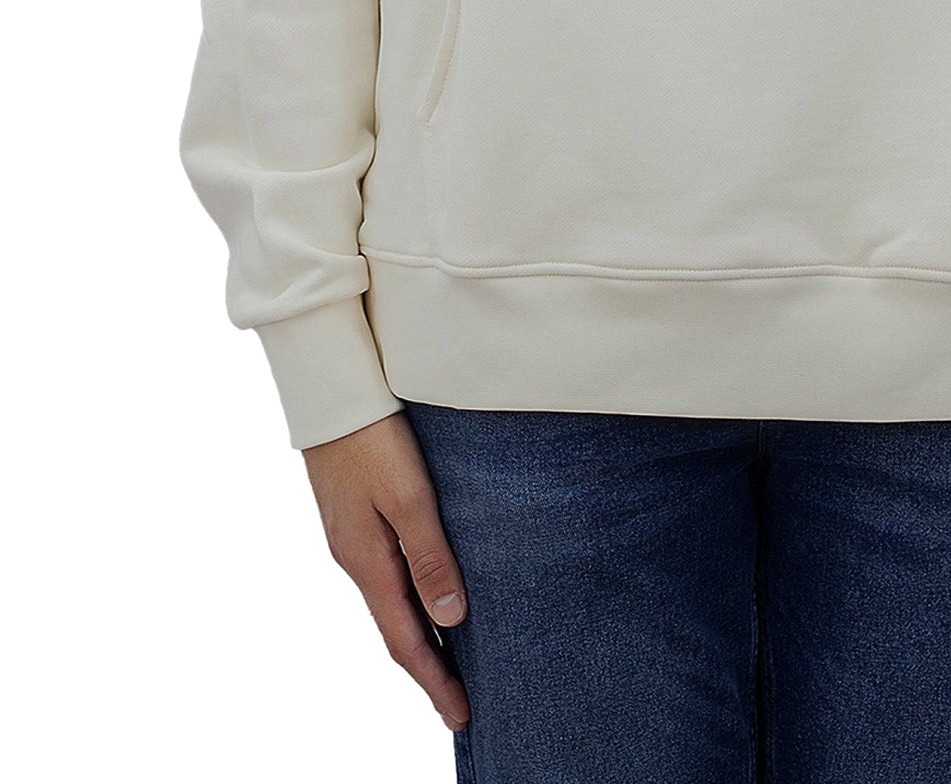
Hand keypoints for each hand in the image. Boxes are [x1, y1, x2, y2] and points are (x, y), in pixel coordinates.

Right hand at [302, 410, 470, 731]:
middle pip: (396, 629)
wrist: (331, 392)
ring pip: (391, 602)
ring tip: (453, 659)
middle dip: (428, 668)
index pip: (404, 640)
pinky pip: (386, 574)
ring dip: (420, 635)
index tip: (462, 715)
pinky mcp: (355, 516)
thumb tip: (452, 617)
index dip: (434, 679)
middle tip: (461, 701)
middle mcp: (356, 558)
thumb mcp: (409, 496)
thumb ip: (430, 556)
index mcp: (367, 562)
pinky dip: (409, 600)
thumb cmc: (374, 439)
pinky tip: (428, 595)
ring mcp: (352, 538)